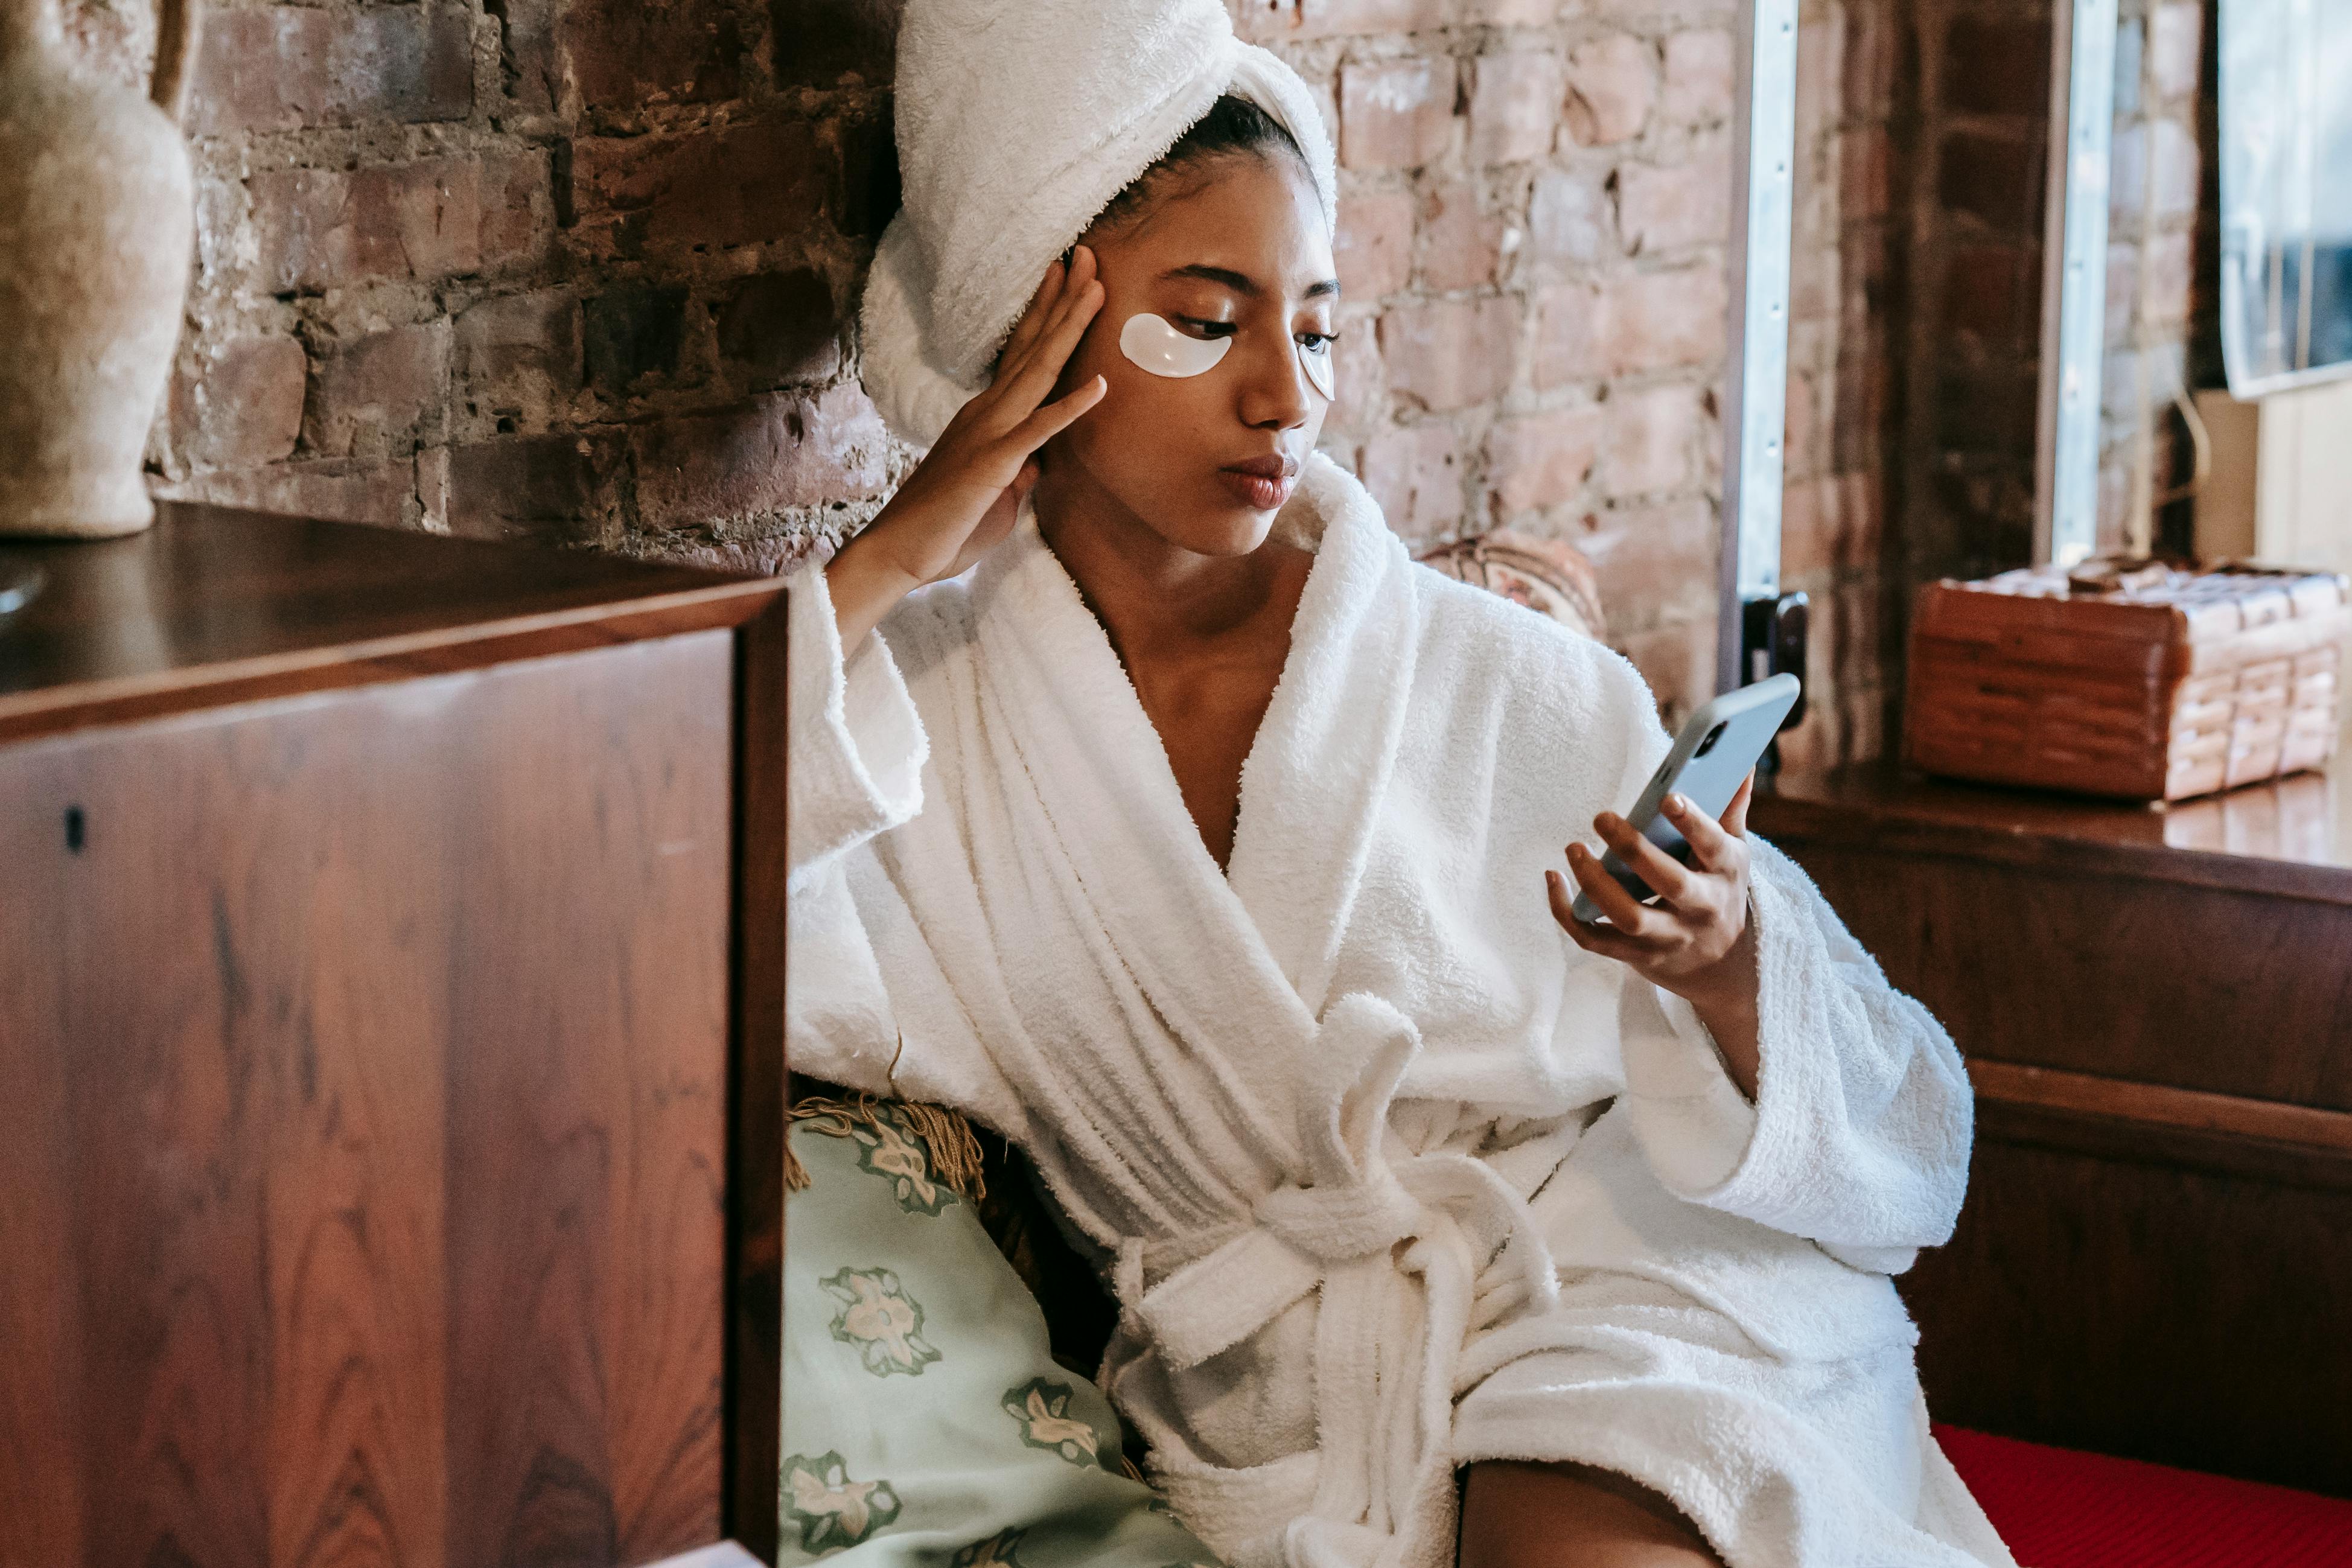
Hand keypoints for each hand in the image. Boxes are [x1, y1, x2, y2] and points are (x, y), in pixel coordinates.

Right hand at [826, 246, 1108, 644]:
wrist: (900, 554)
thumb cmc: (945, 528)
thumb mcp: (996, 493)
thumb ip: (1019, 471)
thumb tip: (1038, 462)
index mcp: (987, 417)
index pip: (1023, 355)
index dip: (1048, 315)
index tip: (1069, 277)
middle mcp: (988, 413)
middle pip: (1033, 347)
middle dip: (1063, 300)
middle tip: (1089, 254)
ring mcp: (990, 433)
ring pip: (1037, 371)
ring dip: (1068, 328)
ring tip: (1097, 289)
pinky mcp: (994, 463)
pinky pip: (1037, 431)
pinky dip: (1069, 408)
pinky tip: (1099, 386)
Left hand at [1545, 772, 1762, 1094]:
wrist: (1720, 962)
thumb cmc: (1718, 888)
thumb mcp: (1732, 852)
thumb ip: (1730, 808)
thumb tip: (1742, 763)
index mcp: (1725, 872)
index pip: (1712, 846)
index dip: (1692, 823)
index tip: (1668, 797)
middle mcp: (1700, 907)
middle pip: (1669, 882)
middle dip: (1634, 850)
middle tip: (1601, 816)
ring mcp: (1668, 936)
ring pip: (1629, 917)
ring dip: (1596, 884)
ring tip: (1574, 849)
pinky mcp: (1636, 955)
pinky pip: (1595, 939)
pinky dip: (1567, 912)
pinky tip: (1554, 879)